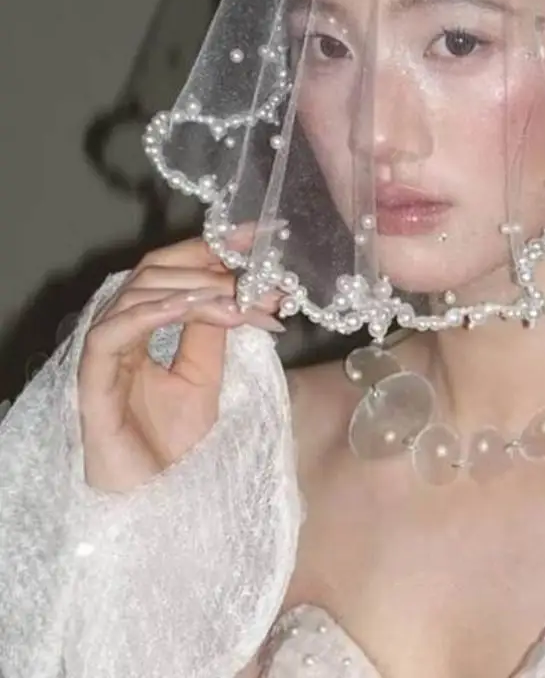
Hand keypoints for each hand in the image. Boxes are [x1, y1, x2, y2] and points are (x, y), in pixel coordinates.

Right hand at [77, 227, 283, 491]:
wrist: (155, 502)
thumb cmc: (173, 445)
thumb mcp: (205, 375)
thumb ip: (213, 331)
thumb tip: (243, 289)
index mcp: (145, 326)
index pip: (173, 270)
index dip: (211, 248)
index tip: (256, 235)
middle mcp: (120, 330)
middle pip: (155, 271)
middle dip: (211, 265)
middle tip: (259, 275)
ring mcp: (103, 354)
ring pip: (137, 293)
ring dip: (195, 289)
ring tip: (238, 297)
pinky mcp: (91, 382)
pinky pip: (111, 333)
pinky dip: (150, 313)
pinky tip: (188, 308)